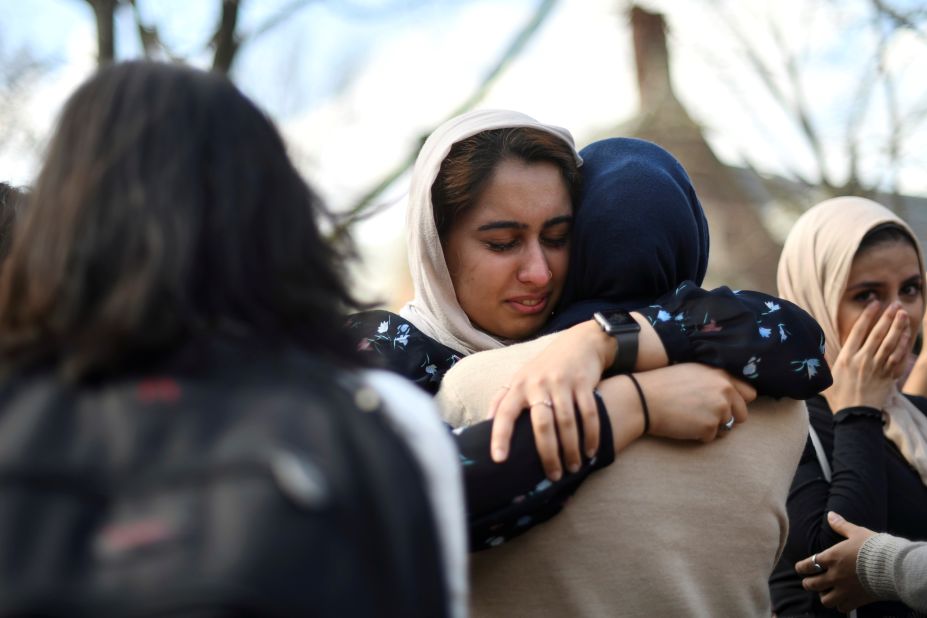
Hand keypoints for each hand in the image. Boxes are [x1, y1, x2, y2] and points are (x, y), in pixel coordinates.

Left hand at [488, 320, 612, 479]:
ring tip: (573, 468)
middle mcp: (538, 383)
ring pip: (566, 423)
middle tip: (553, 476)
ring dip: (571, 449)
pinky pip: (588, 414)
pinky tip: (590, 451)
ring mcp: (562, 382)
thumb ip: (503, 399)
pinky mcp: (583, 382)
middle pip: (541, 425)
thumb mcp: (520, 378)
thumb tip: (485, 423)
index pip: (504, 413)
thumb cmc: (545, 367)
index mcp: (518, 385)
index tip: (498, 459)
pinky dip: (591, 435)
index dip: (499, 436)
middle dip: (548, 454)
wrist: (580, 342)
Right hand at [596, 364, 754, 444]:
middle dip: (726, 418)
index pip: (749, 393)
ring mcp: (719, 409)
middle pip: (741, 415)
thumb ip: (715, 380)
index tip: (726, 406)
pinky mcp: (709, 427)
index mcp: (721, 375)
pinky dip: (699, 436)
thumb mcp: (693, 372)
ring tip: (689, 418)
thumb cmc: (663, 384)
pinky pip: (711, 438)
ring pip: (726, 428)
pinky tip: (683, 424)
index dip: (738, 402)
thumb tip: (731, 395)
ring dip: (711, 427)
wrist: (643, 398)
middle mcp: (725, 391)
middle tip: (704, 416)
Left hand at [796, 511, 877, 612]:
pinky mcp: (856, 600)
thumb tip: (830, 514)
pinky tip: (842, 599)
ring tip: (826, 591)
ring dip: (823, 596)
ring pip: (824, 600)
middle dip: (808, 583)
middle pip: (811, 585)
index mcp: (831, 558)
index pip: (806, 566)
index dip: (801, 568)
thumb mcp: (857, 532)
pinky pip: (841, 608)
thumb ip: (841, 525)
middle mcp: (834, 576)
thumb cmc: (875, 547)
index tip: (801, 568)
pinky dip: (840, 605)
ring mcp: (845, 590)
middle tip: (810, 581)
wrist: (894, 566)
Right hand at [824, 301, 909, 411]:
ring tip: (902, 314)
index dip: (867, 316)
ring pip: (890, 343)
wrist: (855, 416)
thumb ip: (825, 360)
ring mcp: (877, 368)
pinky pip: (898, 357)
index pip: (858, 332)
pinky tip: (906, 335)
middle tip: (894, 304)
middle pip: (878, 334)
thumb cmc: (839, 397)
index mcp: (846, 358)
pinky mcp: (888, 376)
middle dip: (887, 317)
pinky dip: (903, 345)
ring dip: (898, 327)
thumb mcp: (826, 377)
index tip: (874, 304)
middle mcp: (863, 360)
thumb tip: (818, 348)